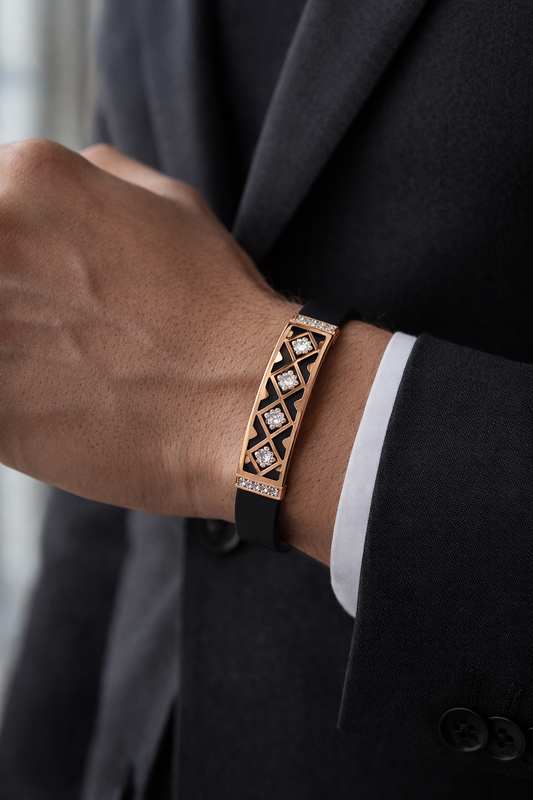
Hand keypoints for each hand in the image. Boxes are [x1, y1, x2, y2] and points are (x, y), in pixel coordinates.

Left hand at [0, 140, 389, 561]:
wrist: (242, 403)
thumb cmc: (216, 305)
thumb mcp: (170, 203)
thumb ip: (98, 176)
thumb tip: (66, 177)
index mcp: (28, 178)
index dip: (17, 242)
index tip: (45, 275)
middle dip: (13, 291)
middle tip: (56, 323)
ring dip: (13, 338)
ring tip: (59, 360)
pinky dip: (12, 390)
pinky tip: (52, 397)